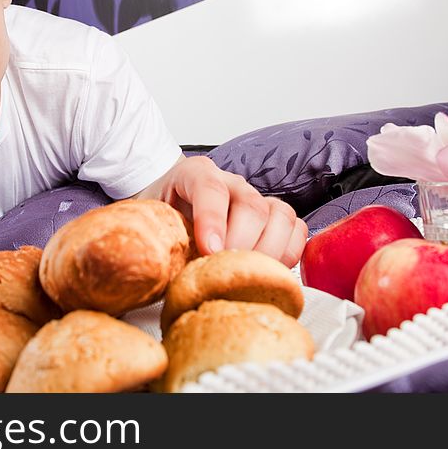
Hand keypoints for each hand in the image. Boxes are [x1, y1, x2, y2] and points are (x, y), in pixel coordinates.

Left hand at [136, 156, 307, 267]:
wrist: (171, 200)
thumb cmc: (163, 215)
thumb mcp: (151, 220)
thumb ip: (158, 236)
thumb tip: (159, 269)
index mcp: (195, 174)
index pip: (209, 188)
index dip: (212, 220)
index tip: (209, 250)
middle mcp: (232, 182)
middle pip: (251, 205)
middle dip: (243, 244)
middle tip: (228, 271)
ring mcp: (257, 197)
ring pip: (281, 215)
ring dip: (269, 251)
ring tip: (248, 274)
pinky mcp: (274, 216)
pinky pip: (296, 228)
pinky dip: (289, 252)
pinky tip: (268, 270)